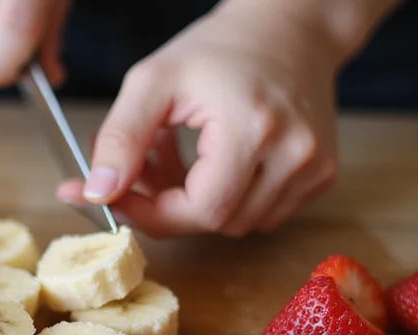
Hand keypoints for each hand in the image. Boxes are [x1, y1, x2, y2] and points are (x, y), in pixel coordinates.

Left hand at [57, 1, 347, 237]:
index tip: (114, 198)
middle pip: (216, 222)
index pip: (200, 209)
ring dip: (195, 203)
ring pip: (237, 223)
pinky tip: (208, 162)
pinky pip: (261, 213)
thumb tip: (97, 194)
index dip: (151, 214)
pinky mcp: (320, 175)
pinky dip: (227, 198)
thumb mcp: (153, 81)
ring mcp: (314, 168)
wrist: (289, 27)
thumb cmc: (219, 48)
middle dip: (167, 205)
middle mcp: (294, 154)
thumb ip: (120, 138)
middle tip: (139, 168)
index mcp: (254, 127)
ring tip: (172, 156)